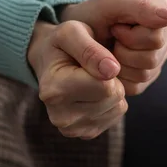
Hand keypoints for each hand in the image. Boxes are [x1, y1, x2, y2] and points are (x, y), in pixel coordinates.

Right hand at [27, 20, 126, 139]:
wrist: (49, 64)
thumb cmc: (61, 45)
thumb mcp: (71, 32)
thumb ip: (90, 49)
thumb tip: (112, 71)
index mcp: (54, 91)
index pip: (105, 86)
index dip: (107, 67)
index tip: (91, 59)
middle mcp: (60, 117)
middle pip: (113, 97)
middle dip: (110, 79)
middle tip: (90, 69)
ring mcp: (72, 129)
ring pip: (118, 107)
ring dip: (111, 90)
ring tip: (89, 80)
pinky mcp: (85, 134)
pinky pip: (116, 115)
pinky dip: (110, 102)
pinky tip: (92, 93)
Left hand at [59, 0, 166, 95]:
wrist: (75, 34)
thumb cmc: (93, 15)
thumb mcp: (111, 4)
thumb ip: (141, 7)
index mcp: (162, 14)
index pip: (156, 38)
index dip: (130, 36)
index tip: (115, 26)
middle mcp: (165, 37)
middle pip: (152, 58)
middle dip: (123, 51)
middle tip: (111, 40)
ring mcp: (157, 60)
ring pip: (145, 74)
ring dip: (119, 64)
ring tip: (110, 50)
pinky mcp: (145, 79)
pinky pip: (137, 87)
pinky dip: (118, 78)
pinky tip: (110, 64)